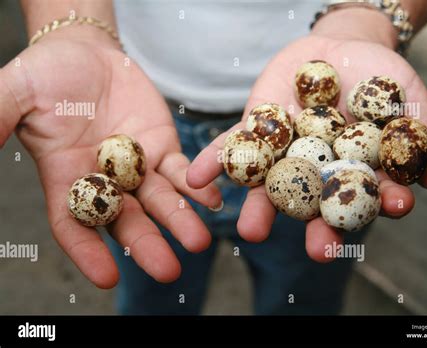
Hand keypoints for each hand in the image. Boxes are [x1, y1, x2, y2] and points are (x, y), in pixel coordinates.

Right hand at [0, 28, 220, 287]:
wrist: (87, 54)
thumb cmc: (47, 74)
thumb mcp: (17, 93)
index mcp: (65, 177)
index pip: (74, 223)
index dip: (89, 251)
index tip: (108, 278)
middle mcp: (103, 180)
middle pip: (125, 220)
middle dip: (147, 245)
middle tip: (169, 271)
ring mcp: (136, 166)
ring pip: (159, 201)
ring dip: (180, 221)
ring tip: (199, 241)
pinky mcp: (161, 148)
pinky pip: (180, 172)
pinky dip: (196, 187)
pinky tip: (212, 201)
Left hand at [187, 8, 426, 261]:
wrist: (339, 46)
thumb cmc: (377, 75)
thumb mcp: (406, 96)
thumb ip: (420, 135)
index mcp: (351, 169)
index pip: (364, 195)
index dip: (376, 206)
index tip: (389, 214)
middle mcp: (314, 170)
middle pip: (316, 203)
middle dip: (317, 227)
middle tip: (319, 252)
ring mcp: (283, 153)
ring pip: (271, 186)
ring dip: (261, 208)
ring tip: (252, 230)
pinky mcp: (255, 130)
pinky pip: (232, 148)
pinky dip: (214, 163)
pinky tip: (195, 179)